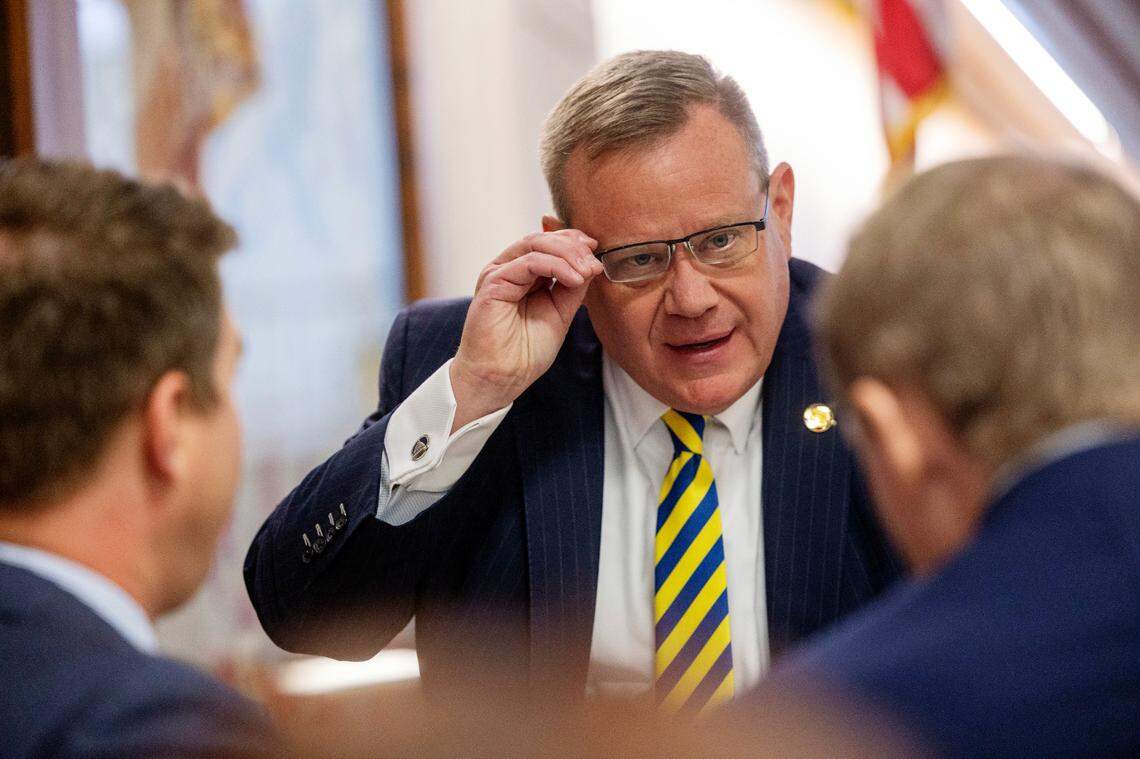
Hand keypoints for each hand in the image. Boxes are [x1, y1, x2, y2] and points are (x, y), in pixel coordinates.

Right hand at [450, 229, 603, 430]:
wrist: (500, 379)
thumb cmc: (524, 353)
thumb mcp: (559, 313)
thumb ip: (572, 288)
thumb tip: (592, 264)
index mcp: (522, 275)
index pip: (547, 244)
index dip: (573, 241)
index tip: (597, 250)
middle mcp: (508, 270)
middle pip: (542, 240)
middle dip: (573, 246)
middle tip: (594, 262)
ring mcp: (498, 274)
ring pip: (535, 245)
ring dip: (567, 254)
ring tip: (587, 271)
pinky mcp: (493, 282)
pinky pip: (528, 263)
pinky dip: (556, 266)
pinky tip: (574, 279)